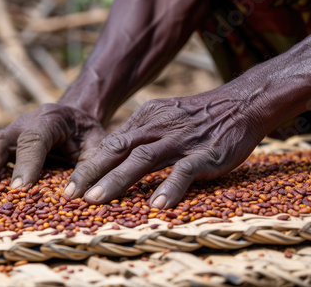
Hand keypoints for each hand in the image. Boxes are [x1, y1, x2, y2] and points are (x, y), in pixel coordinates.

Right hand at [0, 103, 105, 188]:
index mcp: (50, 121)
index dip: (25, 164)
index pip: (34, 140)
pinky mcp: (0, 139)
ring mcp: (8, 130)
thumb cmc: (87, 135)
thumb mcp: (98, 147)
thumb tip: (72, 196)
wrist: (74, 115)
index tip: (17, 190)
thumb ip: (89, 168)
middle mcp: (24, 122)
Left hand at [63, 90, 265, 208]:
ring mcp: (180, 140)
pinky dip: (170, 187)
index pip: (110, 145)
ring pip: (142, 160)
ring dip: (117, 181)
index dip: (88, 166)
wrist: (241, 103)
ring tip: (96, 201)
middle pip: (117, 150)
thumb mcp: (164, 117)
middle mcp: (157, 128)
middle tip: (69, 196)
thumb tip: (114, 154)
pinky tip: (157, 206)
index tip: (69, 187)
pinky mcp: (204, 153)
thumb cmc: (199, 117)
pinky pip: (184, 171)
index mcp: (145, 119)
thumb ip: (141, 135)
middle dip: (90, 173)